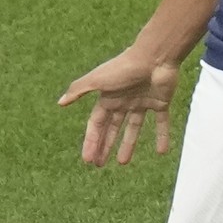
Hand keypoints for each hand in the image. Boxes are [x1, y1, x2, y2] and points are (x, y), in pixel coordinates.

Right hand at [58, 49, 180, 166]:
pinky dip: (162, 136)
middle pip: (113, 127)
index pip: (97, 123)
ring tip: (123, 162)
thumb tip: (60, 102)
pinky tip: (162, 152)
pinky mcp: (160, 102)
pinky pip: (161, 122)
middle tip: (100, 164)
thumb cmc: (124, 67)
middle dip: (106, 144)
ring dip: (128, 144)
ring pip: (134, 127)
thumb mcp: (97, 79)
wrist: (155, 57)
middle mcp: (124, 100)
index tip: (88, 159)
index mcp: (108, 96)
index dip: (92, 140)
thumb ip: (78, 90)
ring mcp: (143, 101)